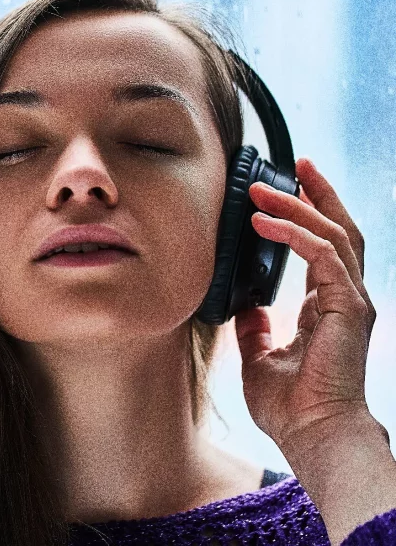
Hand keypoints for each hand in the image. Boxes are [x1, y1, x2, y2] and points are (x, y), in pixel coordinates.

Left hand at [234, 157, 381, 453]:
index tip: (283, 190)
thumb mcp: (260, 356)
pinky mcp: (348, 305)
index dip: (306, 215)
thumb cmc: (290, 405)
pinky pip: (322, 255)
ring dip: (300, 205)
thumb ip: (255, 327)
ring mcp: (351, 299)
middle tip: (293, 163)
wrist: (311, 433)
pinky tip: (265, 223)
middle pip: (339, 228)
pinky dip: (295, 233)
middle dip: (317, 192)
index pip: (323, 247)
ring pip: (333, 233)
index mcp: (327, 305)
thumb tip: (245, 305)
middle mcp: (345, 296)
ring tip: (266, 186)